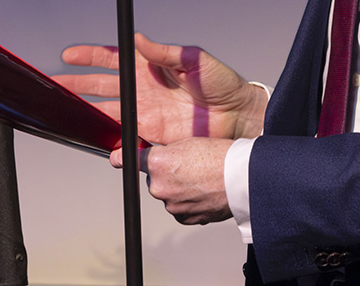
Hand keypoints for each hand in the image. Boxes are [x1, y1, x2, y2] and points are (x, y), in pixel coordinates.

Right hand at [56, 33, 266, 144]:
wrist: (239, 116)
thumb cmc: (222, 83)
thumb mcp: (194, 59)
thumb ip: (164, 52)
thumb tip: (139, 39)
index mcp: (149, 66)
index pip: (112, 59)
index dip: (90, 56)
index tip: (70, 55)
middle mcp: (142, 89)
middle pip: (101, 85)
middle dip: (77, 84)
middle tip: (56, 84)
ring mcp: (145, 112)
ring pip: (107, 111)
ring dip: (87, 112)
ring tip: (67, 112)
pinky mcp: (152, 135)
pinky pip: (125, 138)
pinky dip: (113, 141)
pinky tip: (103, 142)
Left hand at [109, 137, 234, 224]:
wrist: (243, 178)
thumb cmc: (220, 156)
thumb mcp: (187, 142)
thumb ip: (164, 151)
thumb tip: (152, 156)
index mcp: (158, 163)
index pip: (130, 159)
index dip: (121, 157)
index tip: (116, 158)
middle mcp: (160, 186)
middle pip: (154, 178)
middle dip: (166, 174)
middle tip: (187, 167)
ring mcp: (171, 205)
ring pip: (168, 194)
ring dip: (178, 189)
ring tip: (200, 180)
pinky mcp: (184, 218)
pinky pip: (179, 209)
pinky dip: (187, 202)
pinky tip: (202, 192)